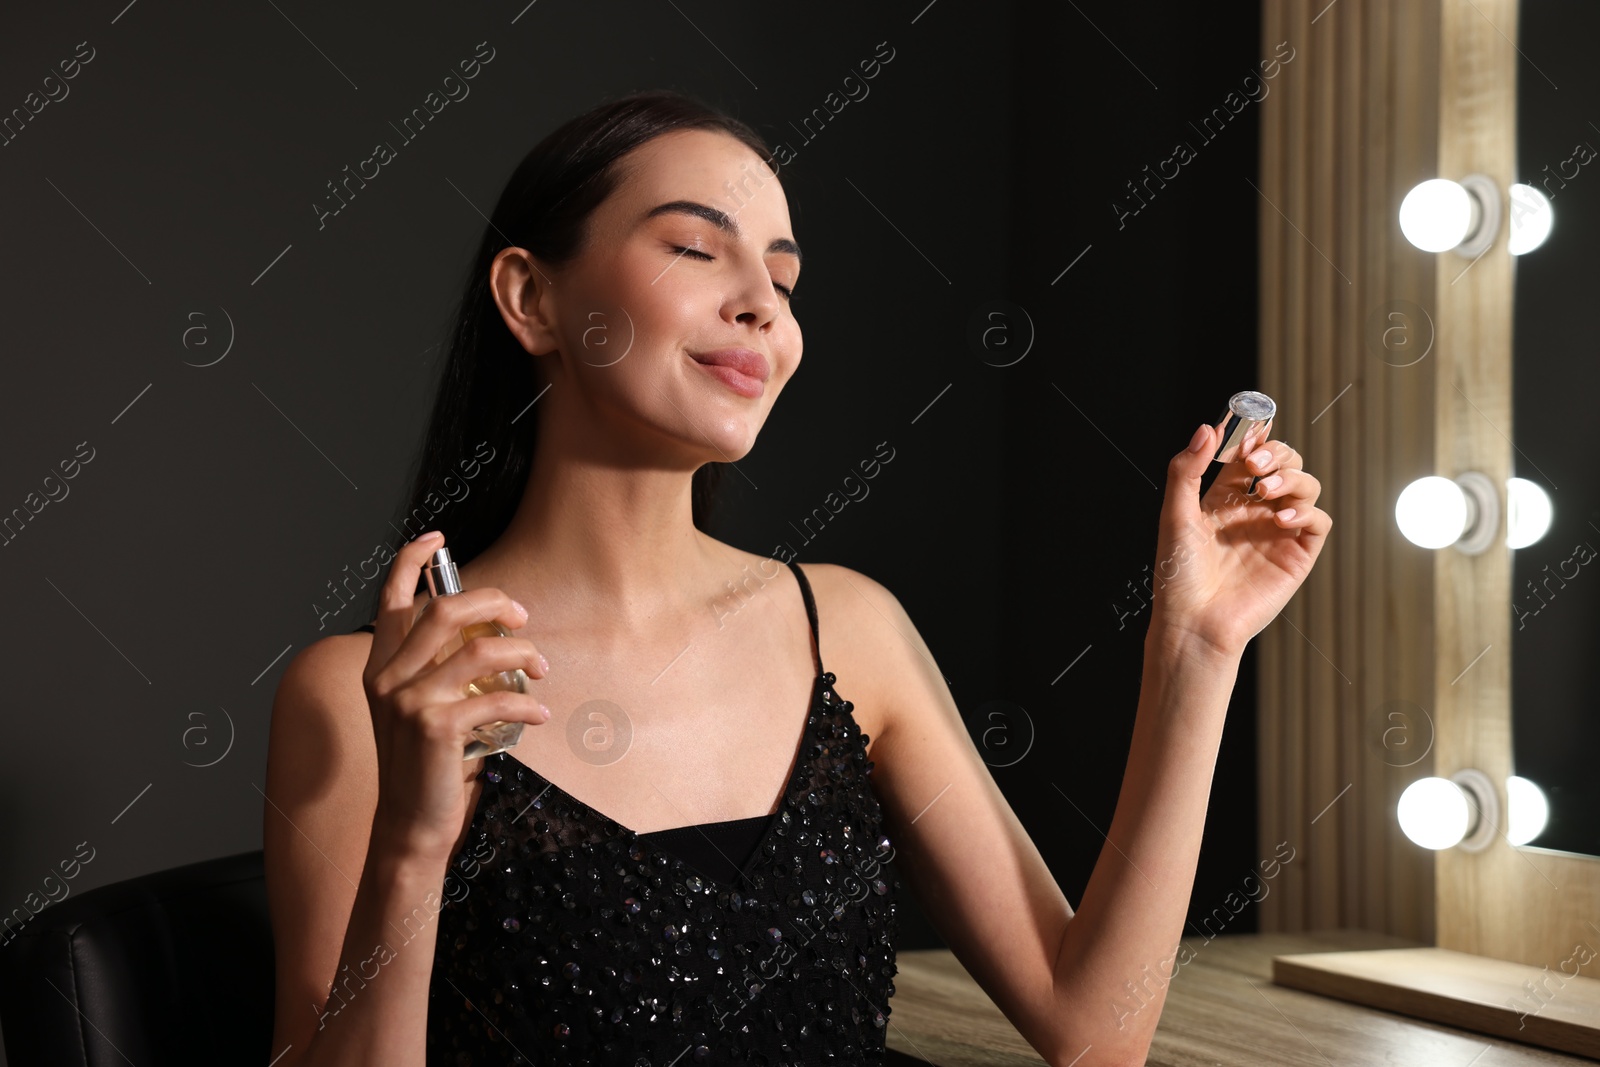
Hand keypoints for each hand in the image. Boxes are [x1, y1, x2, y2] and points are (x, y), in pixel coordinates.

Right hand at [362, 532, 552, 861]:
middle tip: (522, 617)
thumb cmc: (426, 764)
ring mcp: (409, 701)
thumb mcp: (420, 708)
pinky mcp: (435, 727)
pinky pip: (496, 696)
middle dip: (494, 602)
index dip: (410, 560)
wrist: (410, 825)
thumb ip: (439, 669)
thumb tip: (492, 633)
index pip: (388, 598)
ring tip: (540, 669)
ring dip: (523, 653)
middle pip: (446, 609)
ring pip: (481, 649)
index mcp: (381, 666)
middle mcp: (388, 677)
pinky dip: (527, 703)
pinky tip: (539, 714)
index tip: (438, 540)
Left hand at [1147, 417, 1331, 658]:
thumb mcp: (1175, 514)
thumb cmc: (1179, 574)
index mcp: (1224, 499)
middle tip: (1257, 463)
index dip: (1254, 437)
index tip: (1252, 427)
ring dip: (1292, 478)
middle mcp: (1254, 511)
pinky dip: (1307, 513)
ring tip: (1267, 490)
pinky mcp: (1297, 556)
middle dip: (1276, 453)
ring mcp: (1278, 532)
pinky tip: (1282, 519)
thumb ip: (1187, 469)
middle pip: (1283, 464)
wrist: (1194, 622)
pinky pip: (1318, 523)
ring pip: (1305, 486)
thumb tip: (1208, 428)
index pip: (1248, 455)